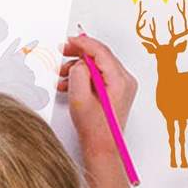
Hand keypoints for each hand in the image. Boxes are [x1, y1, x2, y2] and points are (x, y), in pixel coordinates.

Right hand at [58, 35, 137, 156]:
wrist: (103, 146)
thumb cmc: (94, 128)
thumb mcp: (79, 98)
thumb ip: (78, 73)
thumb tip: (79, 62)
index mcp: (119, 81)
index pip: (101, 51)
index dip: (82, 43)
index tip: (68, 41)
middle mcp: (125, 81)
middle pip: (101, 56)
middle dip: (79, 54)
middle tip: (63, 52)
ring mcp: (123, 85)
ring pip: (98, 65)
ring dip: (79, 67)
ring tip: (62, 76)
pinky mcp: (117, 90)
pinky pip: (99, 74)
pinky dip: (84, 75)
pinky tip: (70, 84)